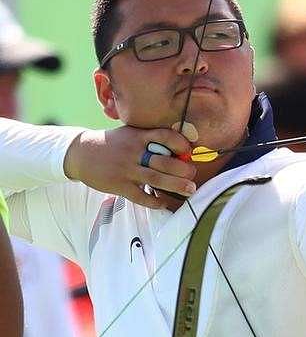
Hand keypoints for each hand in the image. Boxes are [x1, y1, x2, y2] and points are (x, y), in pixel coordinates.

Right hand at [63, 126, 196, 208]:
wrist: (81, 153)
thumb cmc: (113, 143)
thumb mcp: (131, 133)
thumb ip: (151, 138)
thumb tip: (180, 147)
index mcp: (138, 136)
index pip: (165, 136)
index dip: (180, 143)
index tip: (189, 151)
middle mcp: (133, 152)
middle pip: (164, 161)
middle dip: (183, 169)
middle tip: (193, 174)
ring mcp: (126, 169)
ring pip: (156, 178)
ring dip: (176, 185)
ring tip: (190, 189)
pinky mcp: (118, 185)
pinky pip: (139, 196)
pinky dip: (154, 201)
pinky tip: (163, 203)